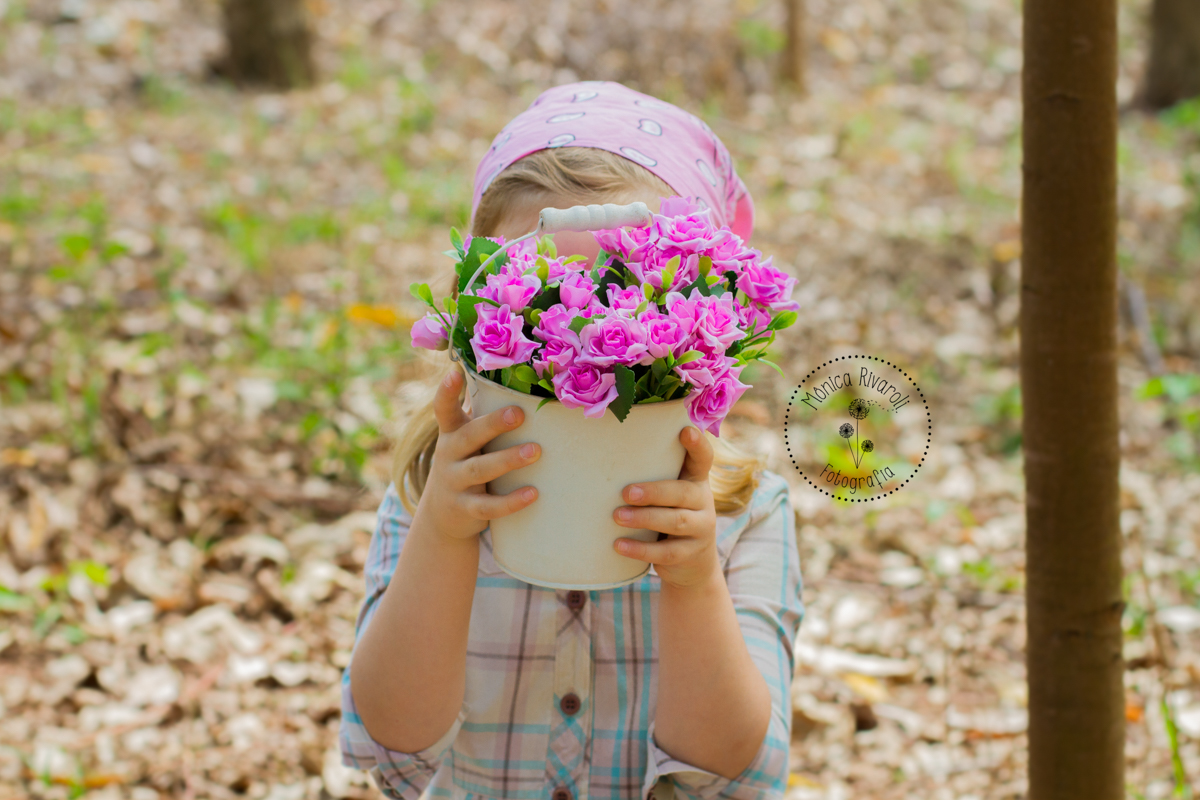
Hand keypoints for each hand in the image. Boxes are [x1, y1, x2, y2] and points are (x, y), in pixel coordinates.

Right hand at [414, 369, 540, 541]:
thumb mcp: (466, 441)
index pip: (444, 410)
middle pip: (469, 437)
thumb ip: (482, 417)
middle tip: (519, 414)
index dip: (447, 392)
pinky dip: (510, 501)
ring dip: (508, 460)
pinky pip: (488, 506)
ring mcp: (455, 483)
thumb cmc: (466, 463)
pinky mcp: (465, 509)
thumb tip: (518, 383)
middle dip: (493, 424)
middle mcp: (448, 455)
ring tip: (535, 451)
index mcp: (451, 434)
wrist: (442, 515)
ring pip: (480, 470)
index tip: (454, 374)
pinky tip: (533, 493)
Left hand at [612, 426, 718, 588]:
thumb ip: (653, 477)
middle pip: (682, 493)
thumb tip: (603, 460)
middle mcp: (703, 501)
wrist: (693, 564)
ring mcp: (701, 529)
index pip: (703, 458)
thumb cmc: (670, 515)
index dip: (697, 444)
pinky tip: (619, 545)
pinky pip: (666, 552)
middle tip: (626, 492)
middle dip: (654, 492)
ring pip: (675, 522)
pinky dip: (641, 549)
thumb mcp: (670, 495)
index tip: (685, 431)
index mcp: (696, 480)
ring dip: (644, 518)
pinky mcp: (690, 554)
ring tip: (617, 516)